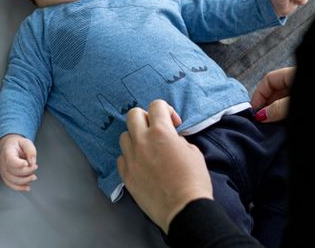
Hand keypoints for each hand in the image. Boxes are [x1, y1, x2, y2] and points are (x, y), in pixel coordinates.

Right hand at [0, 134, 37, 191]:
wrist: (9, 146)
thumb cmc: (18, 144)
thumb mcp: (26, 142)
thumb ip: (30, 151)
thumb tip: (32, 162)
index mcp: (8, 152)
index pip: (10, 160)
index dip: (18, 164)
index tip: (27, 163)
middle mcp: (3, 162)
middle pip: (13, 171)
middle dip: (27, 171)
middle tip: (35, 167)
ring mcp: (3, 170)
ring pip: (12, 180)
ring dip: (24, 181)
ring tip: (34, 177)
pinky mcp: (5, 176)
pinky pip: (10, 184)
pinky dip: (19, 188)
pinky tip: (27, 187)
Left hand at [117, 100, 212, 233]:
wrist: (184, 209)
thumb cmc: (194, 179)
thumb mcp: (192, 150)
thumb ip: (176, 138)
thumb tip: (170, 138)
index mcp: (161, 132)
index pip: (156, 105)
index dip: (166, 110)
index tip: (173, 123)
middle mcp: (142, 142)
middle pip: (133, 114)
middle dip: (145, 118)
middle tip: (156, 130)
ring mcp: (131, 159)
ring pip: (124, 136)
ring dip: (135, 138)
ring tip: (147, 148)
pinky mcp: (126, 176)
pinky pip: (121, 158)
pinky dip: (130, 157)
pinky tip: (141, 164)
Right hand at [251, 67, 295, 122]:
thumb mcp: (292, 102)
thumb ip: (278, 107)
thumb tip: (261, 115)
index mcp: (292, 73)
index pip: (268, 79)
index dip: (258, 94)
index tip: (254, 110)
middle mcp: (295, 79)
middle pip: (274, 89)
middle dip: (265, 104)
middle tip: (260, 119)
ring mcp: (299, 91)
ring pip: (282, 98)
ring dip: (274, 110)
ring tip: (269, 124)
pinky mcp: (306, 100)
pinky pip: (289, 104)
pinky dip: (283, 112)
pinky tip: (281, 122)